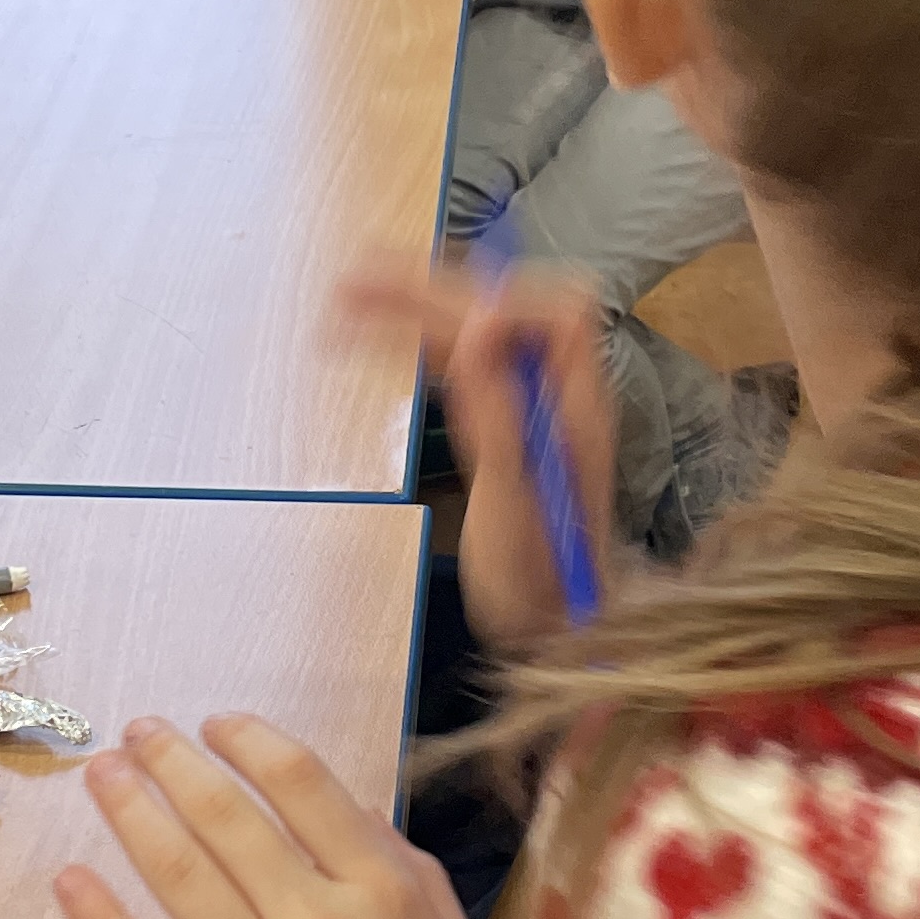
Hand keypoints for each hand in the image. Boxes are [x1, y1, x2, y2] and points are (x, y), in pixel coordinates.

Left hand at [55, 713, 539, 918]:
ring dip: (132, 815)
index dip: (249, 741)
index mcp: (387, 897)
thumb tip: (341, 813)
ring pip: (180, 880)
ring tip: (102, 775)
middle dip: (173, 763)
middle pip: (227, 819)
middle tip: (139, 731)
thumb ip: (404, 874)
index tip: (216, 724)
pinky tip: (73, 877)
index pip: (301, 785)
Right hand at [341, 250, 616, 653]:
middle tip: (353, 285)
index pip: (557, 315)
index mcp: (576, 410)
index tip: (439, 322)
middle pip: (503, 309)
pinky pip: (461, 362)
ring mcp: (530, 406)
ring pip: (475, 328)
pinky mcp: (502, 421)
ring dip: (413, 305)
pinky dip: (415, 340)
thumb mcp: (514, 511)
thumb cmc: (540, 590)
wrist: (555, 633)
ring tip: (343, 297)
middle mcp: (558, 396)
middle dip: (432, 290)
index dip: (499, 302)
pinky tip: (369, 334)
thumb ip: (499, 418)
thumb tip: (482, 327)